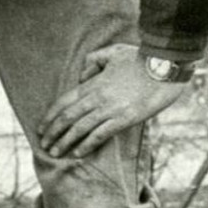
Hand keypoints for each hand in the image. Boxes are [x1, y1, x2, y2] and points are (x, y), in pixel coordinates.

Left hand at [37, 43, 186, 158]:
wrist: (166, 65)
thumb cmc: (141, 58)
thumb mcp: (112, 52)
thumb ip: (93, 61)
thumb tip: (82, 77)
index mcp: (94, 83)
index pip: (65, 102)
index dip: (50, 116)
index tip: (42, 128)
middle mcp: (98, 97)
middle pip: (68, 117)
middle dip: (53, 133)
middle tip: (44, 145)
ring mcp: (111, 109)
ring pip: (80, 128)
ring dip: (65, 142)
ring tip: (55, 153)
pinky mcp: (125, 118)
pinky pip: (101, 135)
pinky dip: (87, 145)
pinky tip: (78, 154)